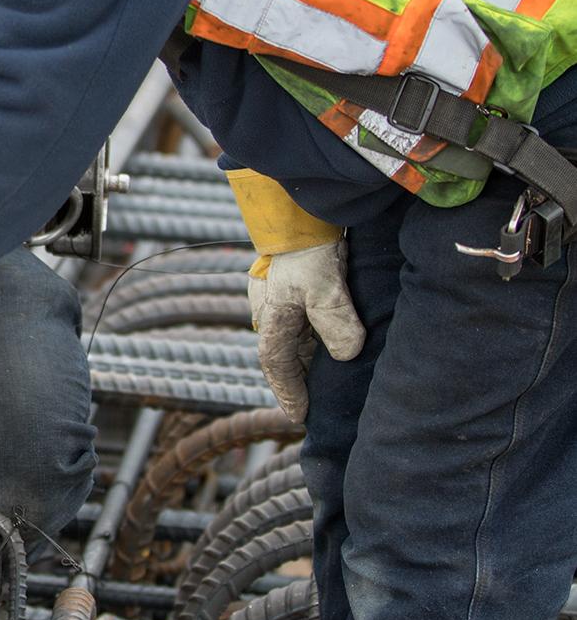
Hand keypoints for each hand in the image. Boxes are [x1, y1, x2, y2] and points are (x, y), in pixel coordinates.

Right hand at [226, 170, 364, 421]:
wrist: (301, 203)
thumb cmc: (308, 245)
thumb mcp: (325, 285)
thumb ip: (335, 320)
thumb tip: (346, 354)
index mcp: (273, 315)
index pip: (276, 364)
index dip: (288, 392)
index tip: (300, 416)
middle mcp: (272, 309)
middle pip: (284, 353)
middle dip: (297, 380)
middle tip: (316, 404)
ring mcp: (283, 296)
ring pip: (294, 337)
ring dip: (308, 359)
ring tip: (328, 380)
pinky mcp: (298, 284)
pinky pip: (305, 321)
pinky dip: (316, 338)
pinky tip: (334, 342)